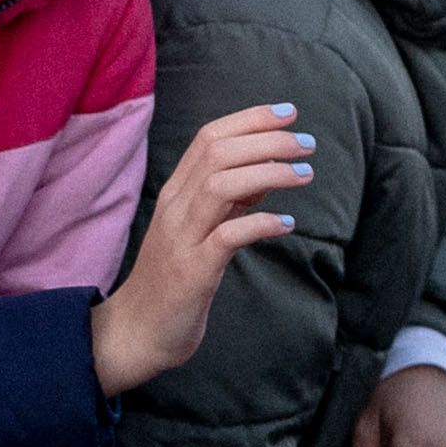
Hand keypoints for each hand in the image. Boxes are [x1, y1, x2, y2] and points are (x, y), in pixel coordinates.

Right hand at [100, 102, 311, 391]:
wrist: (137, 333)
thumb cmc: (173, 280)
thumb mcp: (200, 231)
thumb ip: (229, 201)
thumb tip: (269, 170)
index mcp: (175, 194)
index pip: (208, 137)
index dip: (250, 119)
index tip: (289, 113)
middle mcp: (174, 209)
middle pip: (217, 153)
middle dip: (267, 140)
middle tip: (308, 144)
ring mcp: (181, 239)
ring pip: (219, 185)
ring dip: (268, 172)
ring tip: (305, 174)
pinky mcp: (192, 272)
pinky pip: (227, 237)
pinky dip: (261, 223)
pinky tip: (287, 224)